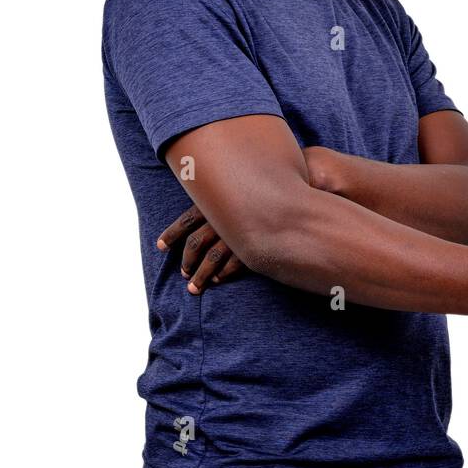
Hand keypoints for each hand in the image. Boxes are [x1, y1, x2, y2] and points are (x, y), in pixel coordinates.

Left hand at [159, 146, 338, 292]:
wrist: (306, 179)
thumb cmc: (274, 179)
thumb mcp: (245, 180)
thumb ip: (229, 190)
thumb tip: (213, 194)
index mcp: (218, 200)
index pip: (186, 220)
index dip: (171, 234)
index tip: (160, 246)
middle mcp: (225, 216)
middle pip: (196, 243)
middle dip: (186, 261)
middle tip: (183, 274)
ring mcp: (240, 230)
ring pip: (212, 257)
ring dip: (201, 274)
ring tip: (194, 288)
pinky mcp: (257, 241)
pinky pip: (235, 262)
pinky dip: (225, 272)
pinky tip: (219, 279)